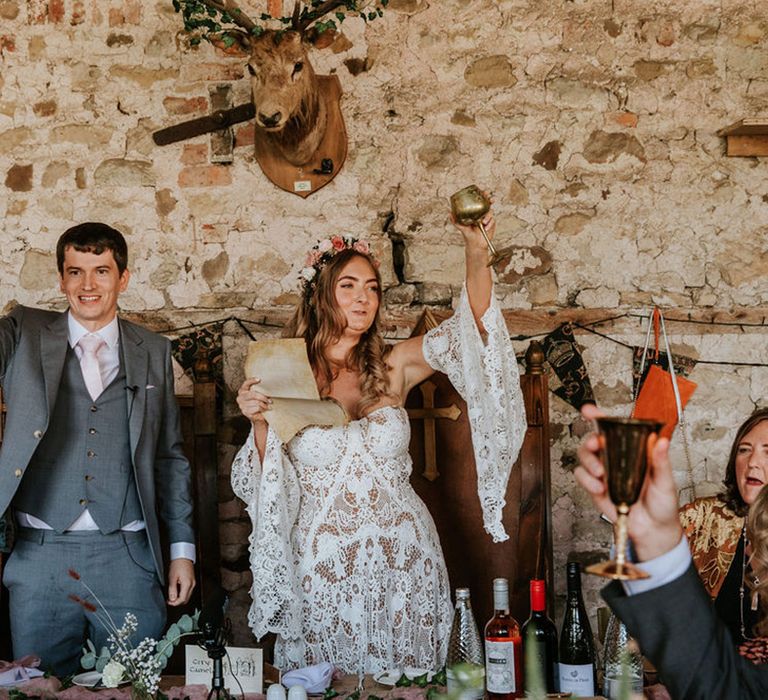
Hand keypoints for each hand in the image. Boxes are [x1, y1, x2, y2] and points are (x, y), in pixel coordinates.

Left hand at [167, 558, 194, 605]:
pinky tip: (177, 590)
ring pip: (187, 596)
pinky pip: (188, 591)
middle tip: (169, 600)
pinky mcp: (192, 581)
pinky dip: (182, 593)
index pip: (182, 599)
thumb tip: (172, 599)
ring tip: (172, 595)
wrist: (183, 556)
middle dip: (177, 602)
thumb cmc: (178, 564)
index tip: (169, 602)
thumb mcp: (172, 577)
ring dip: (180, 598)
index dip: (175, 603)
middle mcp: (192, 584)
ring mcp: (193, 582)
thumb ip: (172, 589)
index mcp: (187, 584)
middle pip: (186, 599)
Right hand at [237, 378, 270, 423]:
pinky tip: (264, 409)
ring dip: (264, 404)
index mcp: (242, 391)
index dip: (252, 380)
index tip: (259, 379)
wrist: (257, 415)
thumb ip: (259, 390)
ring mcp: (242, 405)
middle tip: (270, 400)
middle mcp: (240, 397)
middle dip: (263, 397)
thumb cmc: (258, 402)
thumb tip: (269, 386)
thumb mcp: (258, 395)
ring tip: (268, 405)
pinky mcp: (245, 412)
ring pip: (256, 402)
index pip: (246, 383)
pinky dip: (263, 409)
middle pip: (253, 394)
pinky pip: (257, 408)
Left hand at [450, 193, 495, 254]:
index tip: (484, 192)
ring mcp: (487, 218)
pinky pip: (493, 220)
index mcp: (474, 212)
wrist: (475, 245)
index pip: (479, 201)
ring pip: (490, 212)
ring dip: (488, 216)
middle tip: (490, 199)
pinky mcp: (492, 224)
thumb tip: (449, 213)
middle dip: (490, 199)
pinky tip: (485, 228)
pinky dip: (490, 224)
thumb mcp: (461, 227)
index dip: (482, 195)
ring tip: (483, 222)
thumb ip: (455, 221)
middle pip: (487, 203)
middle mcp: (481, 213)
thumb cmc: (468, 235)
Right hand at [574, 420, 682, 561]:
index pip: (613, 429)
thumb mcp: (666, 481)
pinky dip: (587, 480)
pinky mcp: (595, 487)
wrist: (652, 530)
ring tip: (600, 474)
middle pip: (593, 439)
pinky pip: (582, 476)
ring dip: (588, 461)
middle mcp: (615, 459)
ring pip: (584, 455)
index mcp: (632, 451)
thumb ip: (661, 461)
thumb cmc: (662, 504)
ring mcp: (604, 472)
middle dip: (590, 440)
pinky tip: (600, 487)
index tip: (590, 411)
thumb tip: (661, 440)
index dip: (598, 417)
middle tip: (596, 445)